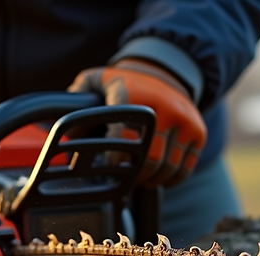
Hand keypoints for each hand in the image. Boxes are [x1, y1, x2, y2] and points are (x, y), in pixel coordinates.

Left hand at [69, 59, 205, 187]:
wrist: (164, 70)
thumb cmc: (123, 85)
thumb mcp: (96, 81)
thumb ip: (75, 100)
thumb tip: (61, 131)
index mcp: (131, 94)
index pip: (122, 138)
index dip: (113, 162)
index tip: (107, 172)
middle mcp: (161, 106)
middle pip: (149, 162)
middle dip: (135, 177)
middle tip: (125, 180)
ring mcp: (183, 119)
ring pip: (167, 169)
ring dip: (152, 180)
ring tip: (141, 177)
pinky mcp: (197, 131)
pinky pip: (184, 170)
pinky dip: (171, 179)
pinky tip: (159, 174)